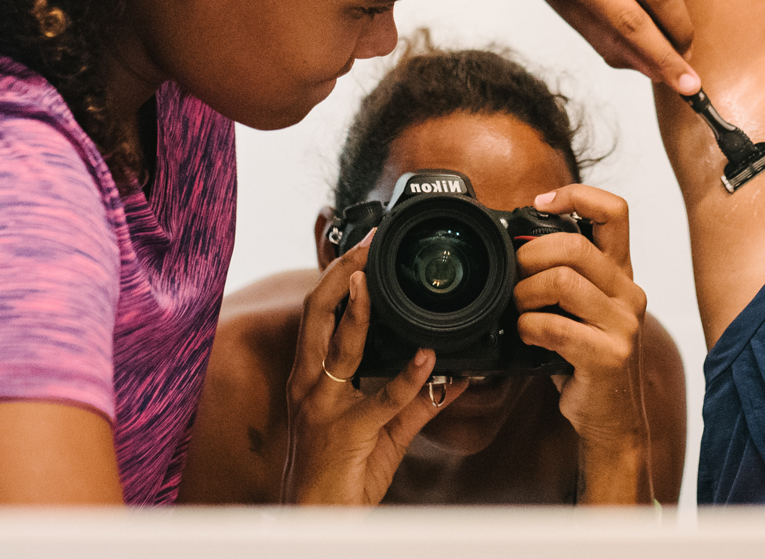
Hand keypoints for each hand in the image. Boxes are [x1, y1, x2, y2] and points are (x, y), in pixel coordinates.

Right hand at [281, 237, 464, 504]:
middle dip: (341, 274)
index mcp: (310, 378)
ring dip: (360, 309)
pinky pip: (382, 399)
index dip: (335, 278)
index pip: (316, 315)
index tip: (361, 249)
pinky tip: (427, 357)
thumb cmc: (342, 474)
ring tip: (374, 276)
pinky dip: (409, 376)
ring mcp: (324, 407)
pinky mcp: (347, 432)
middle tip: (365, 245)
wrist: (319, 519)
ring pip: (340, 346)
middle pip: (316, 314)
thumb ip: (416, 400)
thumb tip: (455, 375)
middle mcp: (310, 385)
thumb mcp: (382, 429)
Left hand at [516, 186, 650, 503]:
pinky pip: (556, 326)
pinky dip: (529, 328)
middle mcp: (628, 293)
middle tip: (515, 276)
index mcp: (621, 274)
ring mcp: (623, 324)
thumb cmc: (587, 361)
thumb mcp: (582, 310)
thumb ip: (564, 276)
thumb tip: (515, 247)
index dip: (576, 195)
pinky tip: (526, 336)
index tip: (541, 204)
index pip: (615, 211)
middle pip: (574, 246)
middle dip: (529, 256)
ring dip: (524, 294)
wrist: (611, 419)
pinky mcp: (609, 355)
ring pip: (562, 281)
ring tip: (518, 310)